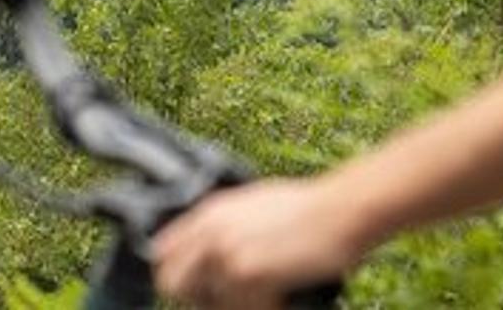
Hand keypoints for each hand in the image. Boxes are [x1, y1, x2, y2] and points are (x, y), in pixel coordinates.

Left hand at [153, 177, 363, 308]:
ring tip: (268, 288)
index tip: (195, 284)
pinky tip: (282, 293)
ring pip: (213, 304)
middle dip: (198, 295)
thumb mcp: (253, 203)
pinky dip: (266, 307)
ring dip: (239, 304)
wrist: (339, 213)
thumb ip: (221, 224)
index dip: (177, 272)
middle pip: (173, 282)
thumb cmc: (306, 208)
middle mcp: (211, 233)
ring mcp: (227, 255)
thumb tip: (204, 249)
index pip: (162, 252)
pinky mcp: (247, 276)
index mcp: (209, 213)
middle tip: (231, 294)